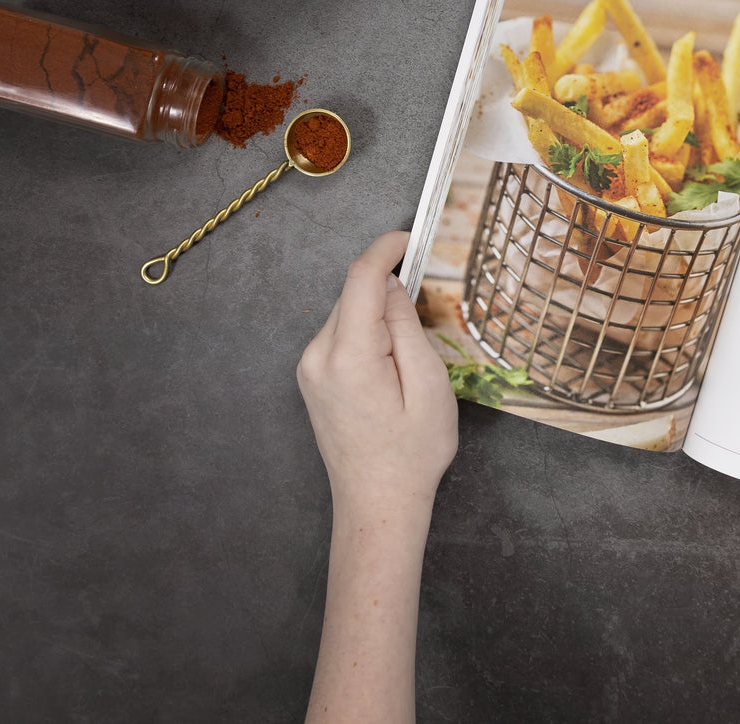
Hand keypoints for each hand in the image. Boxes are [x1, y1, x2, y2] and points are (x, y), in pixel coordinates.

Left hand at [297, 230, 457, 527]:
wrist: (377, 503)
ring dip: (378, 311)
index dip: (386, 248)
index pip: (361, 278)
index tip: (412, 237)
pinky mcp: (312, 377)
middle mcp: (318, 356)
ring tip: (411, 348)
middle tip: (429, 299)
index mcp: (350, 356)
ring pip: (347, 312)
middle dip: (388, 285)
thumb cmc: (412, 453)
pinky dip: (366, 330)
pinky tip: (391, 359)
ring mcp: (310, 368)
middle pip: (353, 294)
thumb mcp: (429, 386)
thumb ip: (406, 327)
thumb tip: (391, 285)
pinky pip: (341, 334)